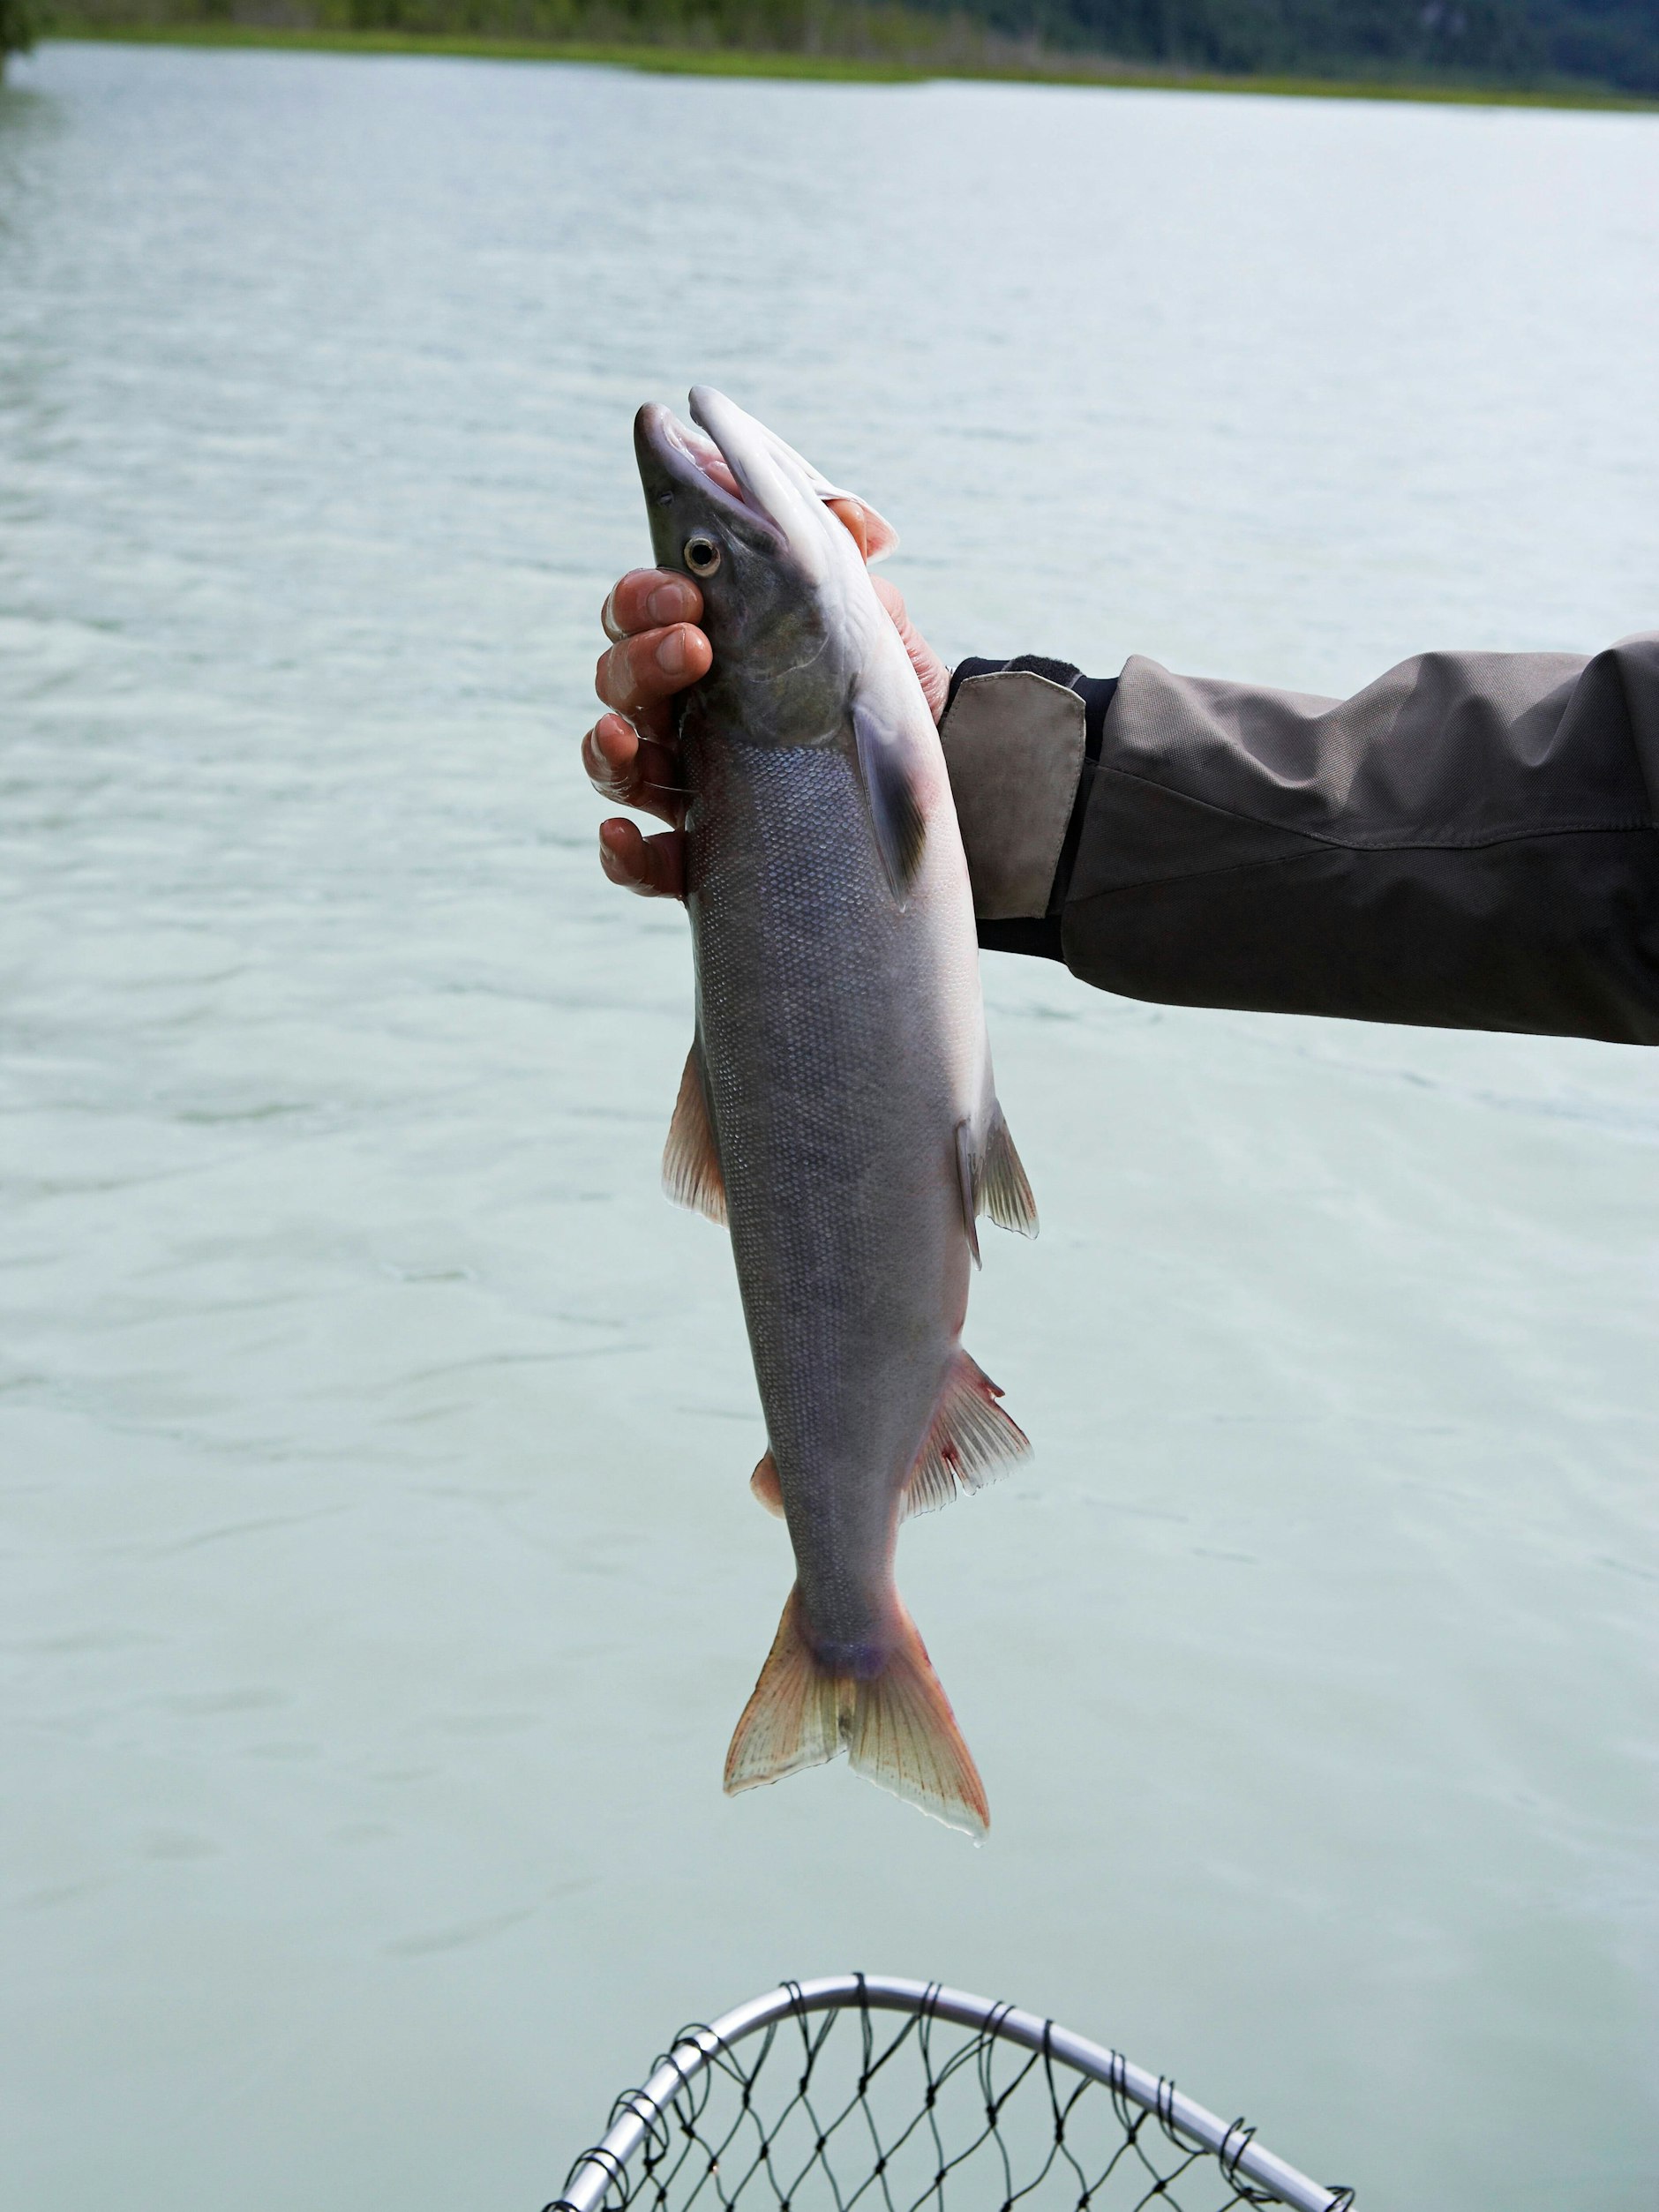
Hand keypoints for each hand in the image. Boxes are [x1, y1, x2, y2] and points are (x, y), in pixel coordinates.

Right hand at [583, 501, 949, 899]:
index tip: (688, 593)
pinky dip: (624, 852)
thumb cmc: (887, 709)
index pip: (649, 610)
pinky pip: (643, 862)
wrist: (936, 802)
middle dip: (640, 658)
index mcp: (715, 654)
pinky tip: (623, 836)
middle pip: (622, 678)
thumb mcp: (881, 638)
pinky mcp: (702, 861)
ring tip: (623, 737)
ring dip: (607, 747)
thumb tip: (851, 518)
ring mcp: (689, 789)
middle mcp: (688, 718)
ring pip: (616, 764)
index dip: (648, 595)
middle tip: (694, 649)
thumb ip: (851, 580)